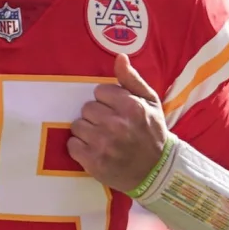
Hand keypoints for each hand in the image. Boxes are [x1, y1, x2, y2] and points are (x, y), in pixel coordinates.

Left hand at [69, 54, 168, 192]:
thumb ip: (132, 79)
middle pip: (87, 108)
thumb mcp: (150, 102)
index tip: (116, 111)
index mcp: (131, 106)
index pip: (99, 92)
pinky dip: (80, 148)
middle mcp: (116, 124)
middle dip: (96, 116)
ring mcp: (103, 144)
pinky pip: (72, 145)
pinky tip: (94, 150)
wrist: (157, 172)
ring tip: (102, 139)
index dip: (106, 101)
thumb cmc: (152, 133)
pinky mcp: (93, 162)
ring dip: (86, 131)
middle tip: (110, 127)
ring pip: (77, 126)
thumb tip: (120, 57)